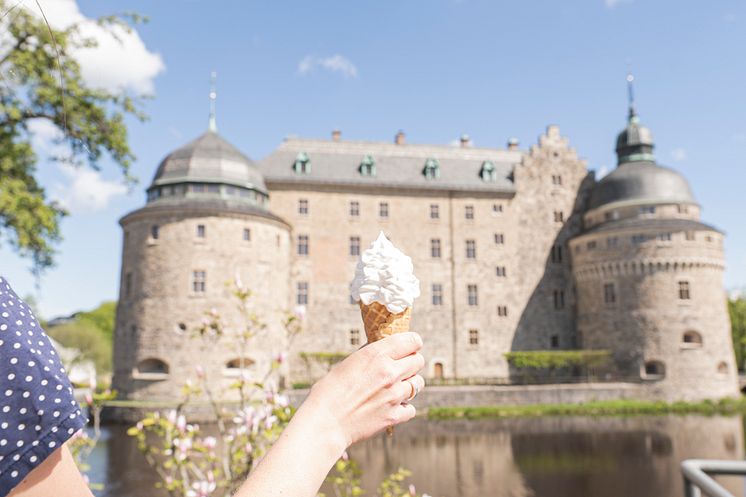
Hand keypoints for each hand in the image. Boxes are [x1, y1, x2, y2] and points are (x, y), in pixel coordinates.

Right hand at [299, 332, 424, 447]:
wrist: (324, 423)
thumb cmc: (329, 392)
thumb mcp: (348, 363)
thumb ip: (370, 355)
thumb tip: (383, 350)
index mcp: (376, 354)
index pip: (413, 340)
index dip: (412, 343)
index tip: (409, 347)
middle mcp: (389, 372)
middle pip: (419, 360)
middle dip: (412, 362)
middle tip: (402, 368)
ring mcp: (394, 395)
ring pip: (418, 384)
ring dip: (409, 384)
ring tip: (396, 388)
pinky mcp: (394, 416)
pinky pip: (411, 408)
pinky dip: (404, 408)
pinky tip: (391, 406)